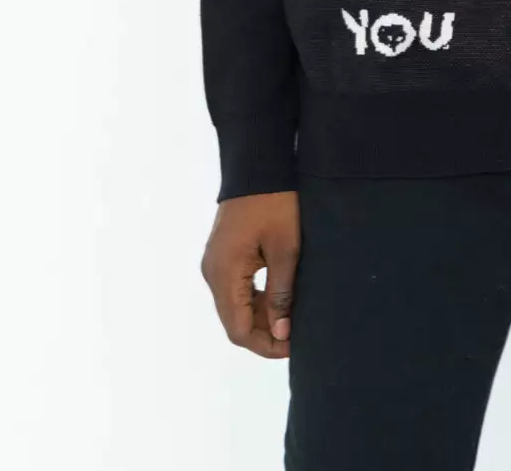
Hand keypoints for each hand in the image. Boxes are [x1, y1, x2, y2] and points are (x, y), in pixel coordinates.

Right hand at [200, 190, 299, 357]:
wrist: (257, 165)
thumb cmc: (275, 204)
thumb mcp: (285, 249)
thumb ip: (281, 294)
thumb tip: (281, 334)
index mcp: (225, 274)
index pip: (239, 330)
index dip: (266, 345)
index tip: (294, 345)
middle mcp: (213, 273)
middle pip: (234, 322)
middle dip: (265, 333)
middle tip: (297, 331)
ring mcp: (215, 264)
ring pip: (235, 307)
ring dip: (261, 316)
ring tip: (292, 315)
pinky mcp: (222, 255)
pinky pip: (235, 289)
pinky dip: (255, 299)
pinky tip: (278, 297)